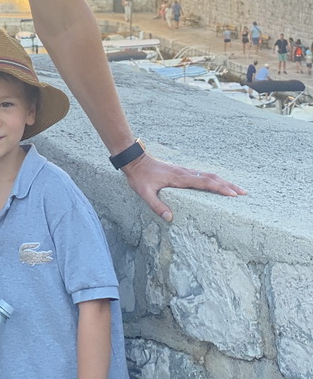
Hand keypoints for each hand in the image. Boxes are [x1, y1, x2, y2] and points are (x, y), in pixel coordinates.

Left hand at [122, 153, 245, 221]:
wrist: (134, 160)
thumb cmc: (140, 177)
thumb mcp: (144, 193)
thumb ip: (156, 205)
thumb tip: (170, 218)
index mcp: (179, 178)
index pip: (204, 182)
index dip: (219, 188)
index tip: (233, 194)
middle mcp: (185, 173)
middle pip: (211, 177)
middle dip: (228, 184)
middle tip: (243, 193)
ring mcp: (184, 171)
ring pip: (207, 175)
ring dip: (222, 181)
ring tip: (236, 189)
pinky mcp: (181, 171)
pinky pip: (201, 174)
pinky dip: (213, 179)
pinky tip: (217, 183)